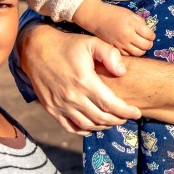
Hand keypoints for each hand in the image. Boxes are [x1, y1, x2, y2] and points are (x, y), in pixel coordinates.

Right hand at [19, 23, 141, 134]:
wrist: (37, 49)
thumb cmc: (68, 45)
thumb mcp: (92, 43)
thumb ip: (110, 55)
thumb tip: (123, 72)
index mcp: (84, 81)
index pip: (110, 104)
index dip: (126, 111)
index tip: (137, 113)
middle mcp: (72, 97)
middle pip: (101, 118)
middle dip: (118, 120)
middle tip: (127, 116)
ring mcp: (60, 105)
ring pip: (87, 125)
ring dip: (104, 126)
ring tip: (114, 120)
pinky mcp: (51, 109)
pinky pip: (70, 127)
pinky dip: (85, 130)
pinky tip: (94, 125)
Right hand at [72, 0, 155, 56]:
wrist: (97, 18)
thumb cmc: (114, 13)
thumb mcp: (130, 14)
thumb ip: (140, 22)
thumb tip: (148, 31)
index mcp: (132, 25)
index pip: (149, 35)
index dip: (152, 36)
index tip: (151, 35)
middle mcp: (127, 36)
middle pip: (145, 46)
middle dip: (149, 44)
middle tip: (148, 41)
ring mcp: (121, 44)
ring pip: (138, 53)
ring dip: (142, 50)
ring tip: (140, 45)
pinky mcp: (115, 48)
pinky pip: (128, 55)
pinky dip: (132, 53)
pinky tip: (131, 48)